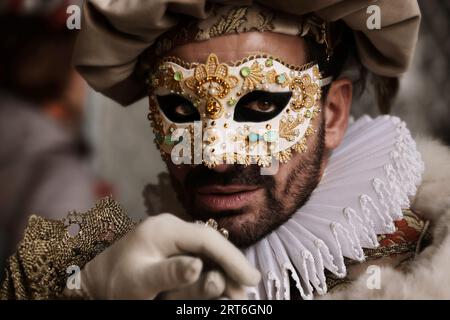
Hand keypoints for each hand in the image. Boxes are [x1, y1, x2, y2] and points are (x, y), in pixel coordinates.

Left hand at [65, 213, 259, 298]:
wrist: (94, 280)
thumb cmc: (114, 282)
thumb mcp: (139, 281)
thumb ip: (169, 273)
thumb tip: (198, 266)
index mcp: (164, 229)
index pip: (206, 239)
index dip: (232, 257)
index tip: (250, 278)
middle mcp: (173, 229)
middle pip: (212, 245)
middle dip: (231, 266)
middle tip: (247, 290)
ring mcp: (173, 238)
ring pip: (208, 252)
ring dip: (225, 270)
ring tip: (238, 292)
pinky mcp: (173, 249)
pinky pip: (199, 258)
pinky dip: (213, 272)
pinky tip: (222, 284)